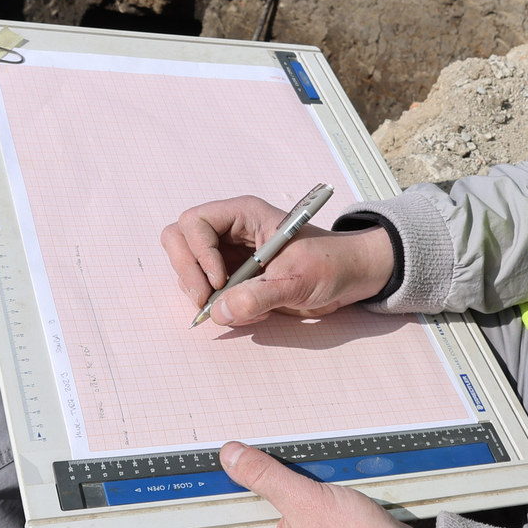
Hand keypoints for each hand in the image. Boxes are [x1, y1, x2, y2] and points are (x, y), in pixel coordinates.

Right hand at [159, 197, 391, 328]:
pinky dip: (219, 308)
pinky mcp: (231, 280)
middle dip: (188, 273)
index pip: (195, 222)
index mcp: (244, 215)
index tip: (218, 280)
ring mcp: (227, 255)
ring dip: (205, 295)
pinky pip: (205, 292)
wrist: (349, 277)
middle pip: (178, 240)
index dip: (198, 252)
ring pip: (187, 269)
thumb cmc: (330, 264)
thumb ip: (259, 295)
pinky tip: (252, 312)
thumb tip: (219, 312)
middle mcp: (229, 231)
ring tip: (243, 309)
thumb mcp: (298, 279)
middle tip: (206, 301)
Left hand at [208, 441, 430, 527]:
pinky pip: (289, 512)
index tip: (204, 464)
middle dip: (243, 484)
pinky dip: (292, 492)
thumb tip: (228, 455)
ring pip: (267, 510)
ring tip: (273, 459)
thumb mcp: (304, 501)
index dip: (210, 495)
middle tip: (242, 449)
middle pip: (241, 515)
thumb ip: (263, 476)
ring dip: (271, 485)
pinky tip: (300, 473)